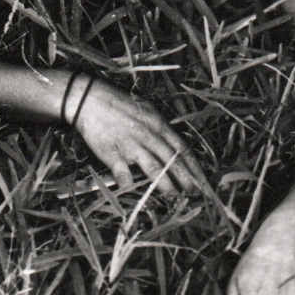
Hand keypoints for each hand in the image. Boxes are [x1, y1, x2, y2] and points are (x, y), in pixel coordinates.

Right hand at [71, 77, 211, 197]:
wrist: (91, 99)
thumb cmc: (120, 105)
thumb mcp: (147, 111)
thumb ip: (159, 129)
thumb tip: (172, 146)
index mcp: (158, 125)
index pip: (182, 148)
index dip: (194, 166)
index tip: (202, 180)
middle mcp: (148, 135)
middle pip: (172, 160)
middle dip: (185, 178)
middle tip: (194, 193)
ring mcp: (131, 144)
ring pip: (154, 167)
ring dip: (165, 184)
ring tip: (173, 195)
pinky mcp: (112, 152)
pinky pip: (123, 172)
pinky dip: (128, 183)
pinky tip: (131, 190)